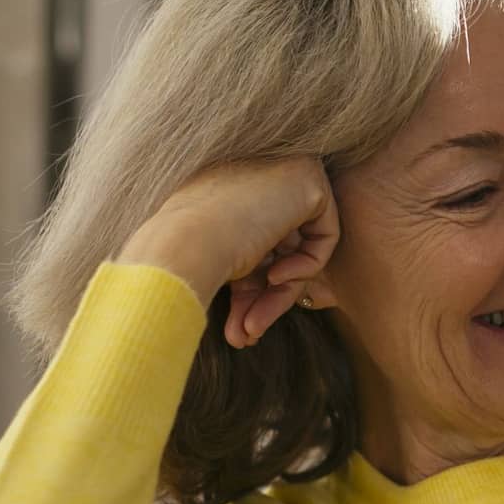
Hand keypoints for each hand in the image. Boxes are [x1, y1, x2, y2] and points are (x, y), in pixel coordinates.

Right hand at [116, 157, 340, 348]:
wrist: (178, 247)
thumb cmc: (182, 256)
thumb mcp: (218, 257)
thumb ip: (249, 263)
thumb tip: (270, 277)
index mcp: (227, 183)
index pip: (256, 239)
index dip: (251, 282)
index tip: (236, 317)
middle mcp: (256, 169)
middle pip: (279, 245)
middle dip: (263, 296)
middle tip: (245, 335)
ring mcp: (284, 168)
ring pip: (298, 247)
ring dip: (279, 294)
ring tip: (250, 332)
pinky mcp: (309, 179)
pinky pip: (325, 235)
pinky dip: (306, 266)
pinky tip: (276, 277)